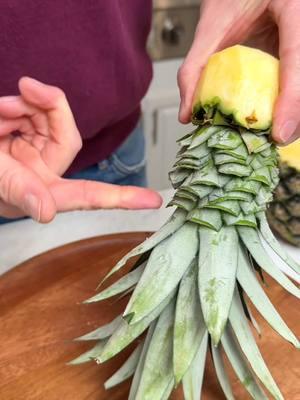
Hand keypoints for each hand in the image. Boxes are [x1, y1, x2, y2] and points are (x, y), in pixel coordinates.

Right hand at [0, 77, 161, 221]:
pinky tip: (4, 109)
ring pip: (49, 114)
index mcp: (43, 192)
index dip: (121, 200)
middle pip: (67, 134)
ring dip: (21, 106)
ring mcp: (38, 147)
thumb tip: (47, 213)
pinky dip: (18, 102)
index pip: (90, 195)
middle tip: (23, 92)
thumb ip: (21, 192)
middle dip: (46, 110)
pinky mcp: (30, 128)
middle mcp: (46, 170)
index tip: (153, 202)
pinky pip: (34, 105)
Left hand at [178, 0, 299, 143]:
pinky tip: (275, 113)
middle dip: (296, 114)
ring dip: (295, 108)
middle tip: (277, 139)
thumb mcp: (210, 25)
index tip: (279, 134)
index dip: (292, 100)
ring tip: (277, 131)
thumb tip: (188, 114)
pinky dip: (288, 98)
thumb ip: (195, 67)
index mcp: (292, 6)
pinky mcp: (298, 47)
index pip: (298, 57)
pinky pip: (296, 76)